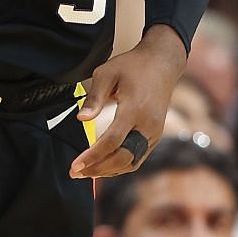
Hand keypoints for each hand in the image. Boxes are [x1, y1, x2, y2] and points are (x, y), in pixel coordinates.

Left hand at [68, 29, 185, 177]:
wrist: (162, 63)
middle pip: (123, 158)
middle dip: (98, 169)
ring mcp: (154, 132)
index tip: (75, 165)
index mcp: (135, 109)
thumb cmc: (132, 66)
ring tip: (85, 172)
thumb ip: (94, 98)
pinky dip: (120, 165)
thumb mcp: (107, 73)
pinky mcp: (155, 135)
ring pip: (132, 161)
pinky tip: (103, 165)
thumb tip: (81, 119)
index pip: (112, 141)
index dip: (93, 156)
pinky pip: (138, 157)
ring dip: (108, 171)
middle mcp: (148, 125)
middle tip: (75, 173)